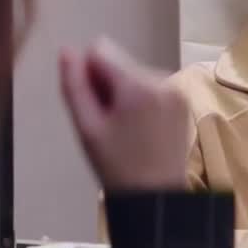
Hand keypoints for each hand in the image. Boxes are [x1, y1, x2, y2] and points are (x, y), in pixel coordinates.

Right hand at [58, 37, 188, 191]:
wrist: (155, 197)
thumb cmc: (116, 166)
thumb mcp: (87, 128)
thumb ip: (73, 86)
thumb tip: (66, 50)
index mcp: (138, 84)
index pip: (99, 49)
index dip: (87, 75)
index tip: (92, 106)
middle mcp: (162, 78)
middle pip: (117, 62)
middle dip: (106, 86)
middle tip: (107, 124)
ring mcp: (175, 88)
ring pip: (132, 73)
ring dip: (122, 94)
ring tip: (123, 130)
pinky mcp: (181, 99)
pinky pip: (149, 85)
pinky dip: (139, 101)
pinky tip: (139, 129)